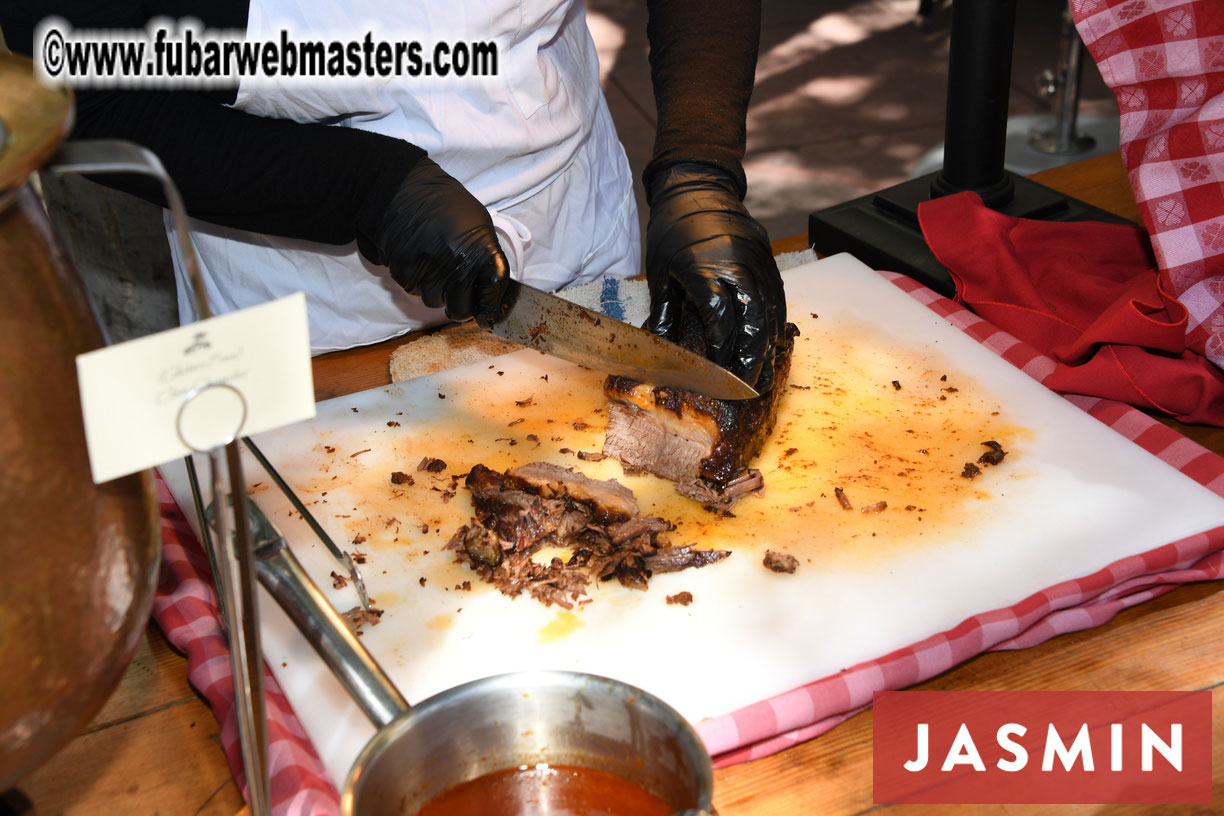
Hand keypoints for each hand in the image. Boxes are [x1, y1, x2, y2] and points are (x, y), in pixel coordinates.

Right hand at [364, 157, 509, 324]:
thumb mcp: (480, 225)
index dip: (492, 305)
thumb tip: (489, 288)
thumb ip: (486, 257)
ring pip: (435, 302)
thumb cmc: (447, 205)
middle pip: (462, 309)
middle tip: (459, 294)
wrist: (404, 189)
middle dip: (462, 305)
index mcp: (481, 251)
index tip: (489, 314)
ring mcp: (429, 272)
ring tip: (436, 270)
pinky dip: (417, 282)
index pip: (493, 290)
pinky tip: (419, 262)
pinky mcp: (405, 272)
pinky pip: (414, 290)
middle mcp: (457, 266)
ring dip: (437, 293)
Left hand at [645, 162, 786, 390]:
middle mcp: (737, 264)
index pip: (720, 317)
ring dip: (768, 344)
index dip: (721, 347)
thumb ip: (666, 312)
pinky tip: (771, 342)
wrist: (695, 185)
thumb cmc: (671, 229)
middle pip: (753, 318)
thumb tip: (666, 349)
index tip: (717, 371)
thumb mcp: (660, 272)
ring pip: (771, 309)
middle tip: (749, 384)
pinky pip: (778, 294)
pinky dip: (775, 321)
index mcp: (705, 267)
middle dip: (752, 355)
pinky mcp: (767, 256)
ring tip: (765, 371)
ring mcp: (757, 259)